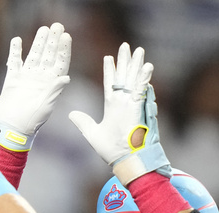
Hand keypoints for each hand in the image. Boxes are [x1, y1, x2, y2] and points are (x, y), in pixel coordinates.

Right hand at [0, 22, 71, 151]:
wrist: (12, 128)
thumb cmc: (32, 121)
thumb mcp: (46, 106)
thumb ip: (54, 90)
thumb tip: (66, 77)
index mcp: (51, 84)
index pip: (60, 63)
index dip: (63, 49)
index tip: (66, 36)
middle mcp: (40, 78)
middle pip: (48, 55)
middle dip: (53, 41)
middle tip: (57, 25)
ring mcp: (26, 77)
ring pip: (33, 55)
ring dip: (38, 42)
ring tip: (43, 29)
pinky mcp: (13, 79)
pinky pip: (14, 62)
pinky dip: (15, 51)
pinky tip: (17, 40)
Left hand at [68, 43, 169, 183]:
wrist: (124, 160)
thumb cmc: (111, 151)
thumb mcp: (92, 133)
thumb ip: (83, 122)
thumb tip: (72, 113)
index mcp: (113, 107)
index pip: (110, 83)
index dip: (110, 70)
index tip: (108, 57)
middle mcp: (123, 103)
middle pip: (124, 76)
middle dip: (124, 61)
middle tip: (125, 46)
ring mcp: (132, 104)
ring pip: (134, 79)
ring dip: (136, 64)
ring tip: (138, 50)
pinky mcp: (139, 108)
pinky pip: (142, 90)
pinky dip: (144, 78)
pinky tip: (146, 66)